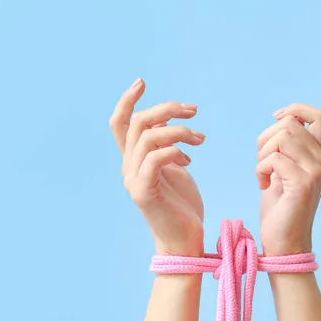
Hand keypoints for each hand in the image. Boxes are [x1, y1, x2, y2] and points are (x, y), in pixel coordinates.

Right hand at [109, 78, 205, 256]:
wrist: (185, 239)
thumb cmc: (182, 204)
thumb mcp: (176, 167)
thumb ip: (168, 146)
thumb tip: (172, 123)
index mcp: (134, 159)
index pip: (120, 123)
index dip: (127, 100)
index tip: (142, 81)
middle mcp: (128, 167)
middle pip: (137, 123)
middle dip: (167, 110)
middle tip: (194, 111)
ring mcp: (133, 180)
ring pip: (147, 138)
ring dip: (179, 131)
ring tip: (200, 139)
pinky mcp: (143, 193)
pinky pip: (154, 159)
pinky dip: (173, 150)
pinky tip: (189, 159)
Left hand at [257, 103, 320, 255]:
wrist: (285, 243)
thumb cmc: (280, 208)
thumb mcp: (284, 170)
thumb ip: (287, 148)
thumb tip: (281, 120)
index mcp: (320, 156)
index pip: (320, 116)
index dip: (296, 110)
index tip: (276, 119)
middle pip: (290, 124)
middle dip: (266, 138)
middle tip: (263, 163)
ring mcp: (315, 172)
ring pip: (282, 137)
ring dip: (262, 154)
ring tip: (263, 174)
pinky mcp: (303, 184)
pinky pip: (274, 158)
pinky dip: (260, 169)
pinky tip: (262, 185)